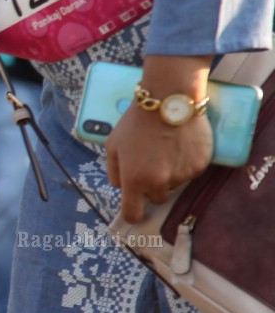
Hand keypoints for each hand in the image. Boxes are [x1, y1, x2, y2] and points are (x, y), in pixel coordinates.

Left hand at [106, 56, 213, 222]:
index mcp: (134, 180)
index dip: (133, 213)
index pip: (133, 213)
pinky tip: (180, 145)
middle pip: (157, 199)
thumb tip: (121, 187)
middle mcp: (159, 182)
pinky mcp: (200, 165)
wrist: (169, 100)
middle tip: (152, 165)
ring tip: (166, 150)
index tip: (135, 209)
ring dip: (170, 174)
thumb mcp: (112, 146)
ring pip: (175, 185)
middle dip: (153, 187)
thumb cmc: (135, 122)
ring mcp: (182, 175)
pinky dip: (186, 163)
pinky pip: (191, 172)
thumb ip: (114, 172)